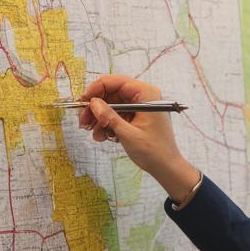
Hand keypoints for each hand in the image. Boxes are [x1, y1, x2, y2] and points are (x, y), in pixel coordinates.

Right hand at [79, 74, 199, 200]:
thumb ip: (109, 116)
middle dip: (96, 107)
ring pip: (112, 106)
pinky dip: (107, 124)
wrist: (166, 168)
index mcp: (146, 94)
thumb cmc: (153, 151)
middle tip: (83, 120)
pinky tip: (102, 136)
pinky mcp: (136, 118)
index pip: (117, 82)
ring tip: (92, 132)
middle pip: (112, 94)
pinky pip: (117, 116)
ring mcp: (140, 108)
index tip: (84, 100)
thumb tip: (93, 103)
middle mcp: (143, 98)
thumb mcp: (128, 134)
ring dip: (100, 118)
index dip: (97, 88)